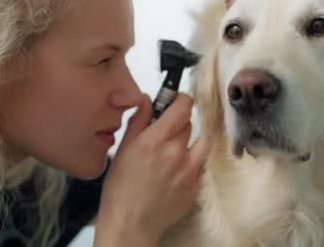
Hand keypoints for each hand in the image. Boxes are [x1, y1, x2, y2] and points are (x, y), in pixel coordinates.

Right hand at [94, 93, 209, 246]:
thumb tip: (148, 100)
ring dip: (192, 139)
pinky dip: (193, 160)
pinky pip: (201, 163)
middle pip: (189, 123)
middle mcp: (176, 152)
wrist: (131, 223)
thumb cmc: (121, 189)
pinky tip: (178, 167)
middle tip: (165, 131)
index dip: (181, 99)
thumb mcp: (124, 149)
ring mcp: (190, 170)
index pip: (182, 107)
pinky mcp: (196, 185)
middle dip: (178, 123)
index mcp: (154, 141)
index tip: (177, 100)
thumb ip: (139, 121)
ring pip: (202, 141)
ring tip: (177, 147)